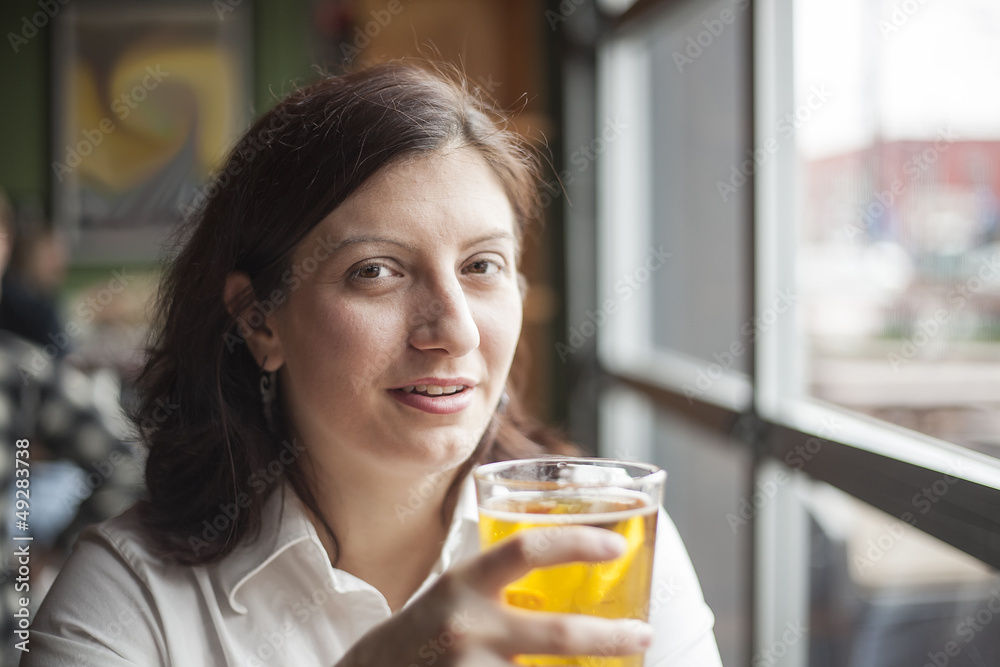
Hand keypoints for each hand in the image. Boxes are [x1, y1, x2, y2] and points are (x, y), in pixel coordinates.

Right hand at [336, 526, 653, 665]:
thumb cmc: (425, 632)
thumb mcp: (455, 594)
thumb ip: (501, 585)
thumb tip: (576, 577)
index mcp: (464, 583)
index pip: (526, 550)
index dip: (577, 543)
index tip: (618, 547)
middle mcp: (467, 627)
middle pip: (558, 634)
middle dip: (612, 638)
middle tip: (642, 634)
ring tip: (615, 666)